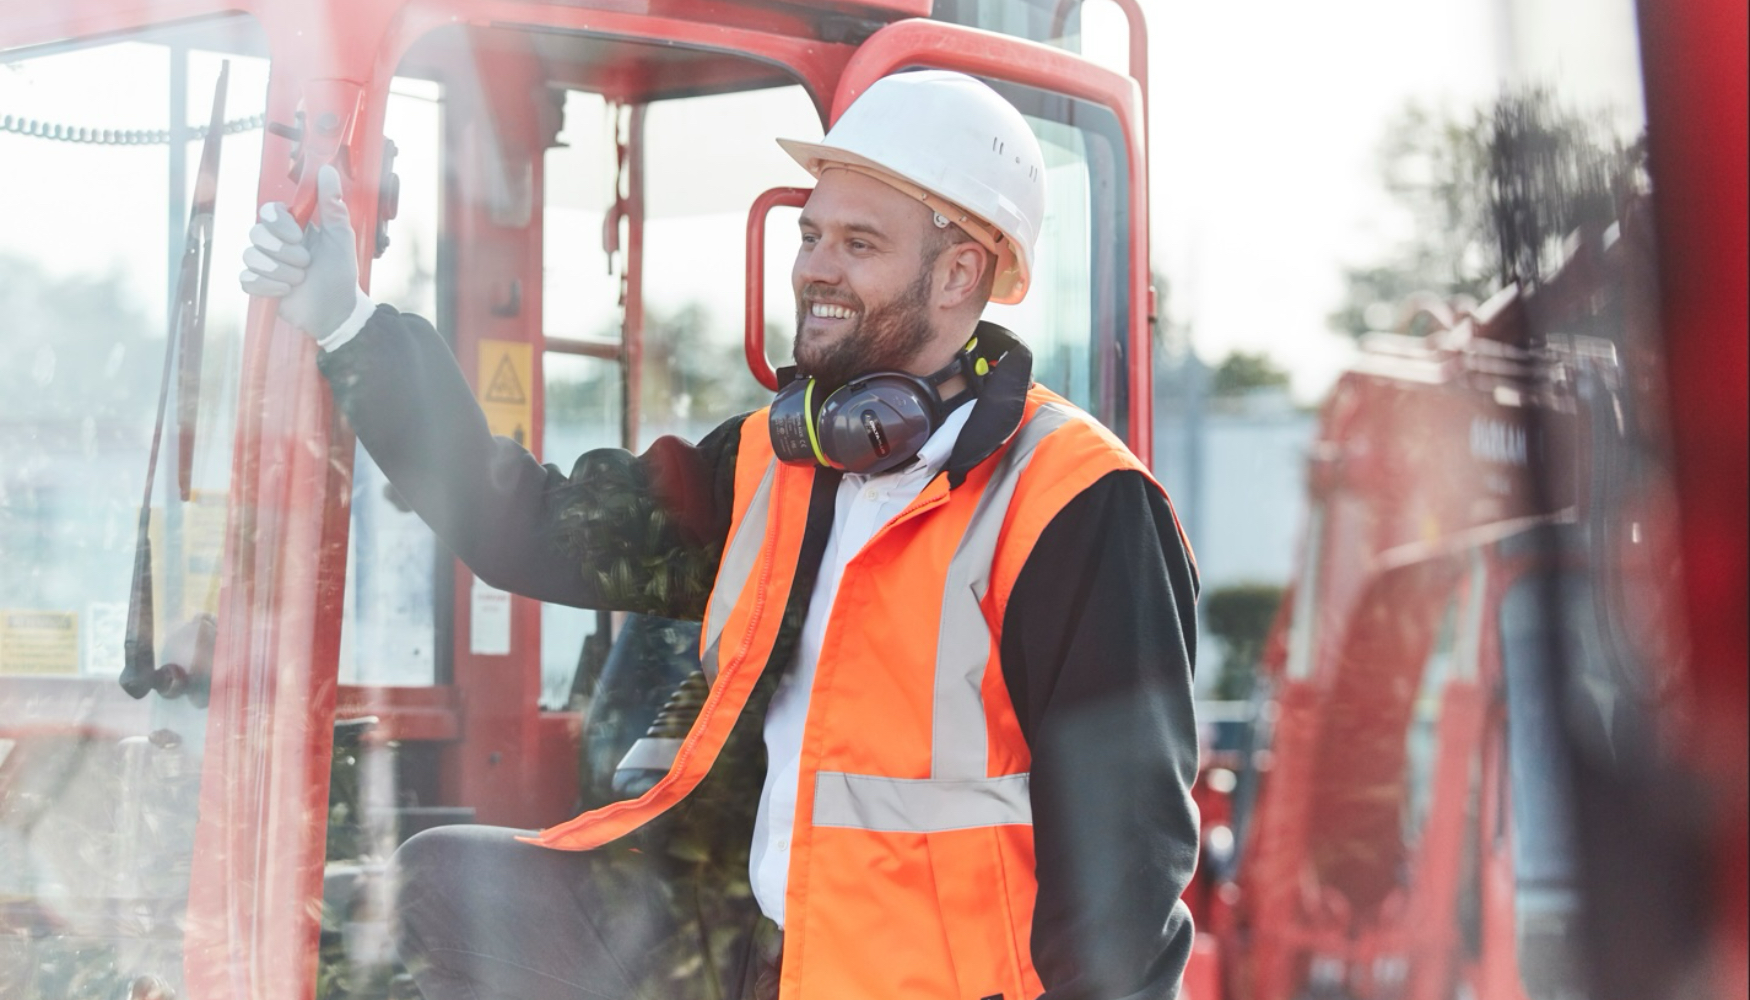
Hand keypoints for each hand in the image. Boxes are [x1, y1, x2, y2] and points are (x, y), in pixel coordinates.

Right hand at [240, 164, 361, 339]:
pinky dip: (268, 287)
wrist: (337, 311)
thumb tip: (327, 170)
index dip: (278, 222)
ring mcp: (264, 264)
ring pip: (250, 257)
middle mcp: (275, 243)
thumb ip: (332, 205)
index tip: (297, 235)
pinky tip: (285, 291)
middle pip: (256, 233)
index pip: (268, 211)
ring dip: (279, 271)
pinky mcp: (258, 285)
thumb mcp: (340, 238)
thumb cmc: (340, 273)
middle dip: (283, 252)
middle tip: (306, 264)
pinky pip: (246, 279)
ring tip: (299, 280)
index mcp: (293, 228)